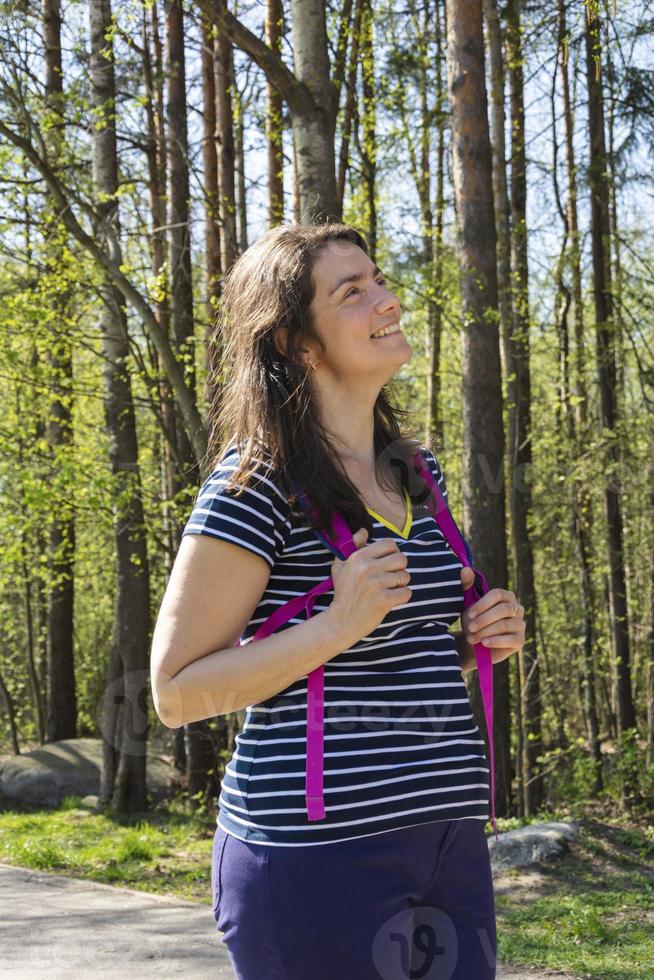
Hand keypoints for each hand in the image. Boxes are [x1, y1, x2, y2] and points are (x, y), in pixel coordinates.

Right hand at [328, 527, 411, 647]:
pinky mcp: (384, 601)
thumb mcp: (340, 566)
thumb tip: (363, 530)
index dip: (393, 552)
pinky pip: (406, 592)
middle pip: (401, 559)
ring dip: (401, 584)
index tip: (388, 562)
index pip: (389, 544)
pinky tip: (392, 599)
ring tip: (390, 589)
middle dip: (399, 568)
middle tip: (391, 577)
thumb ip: (352, 545)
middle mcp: (367, 568)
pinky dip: (402, 596)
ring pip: (405, 576)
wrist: (341, 621)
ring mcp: (376, 585)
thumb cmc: (343, 592)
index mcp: (358, 557)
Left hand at [459, 567, 524, 664]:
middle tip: (470, 628)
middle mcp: (517, 608)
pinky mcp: (520, 640)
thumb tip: (465, 569)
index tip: (469, 614)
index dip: (483, 604)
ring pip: (504, 625)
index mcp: (506, 596)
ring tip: (472, 638)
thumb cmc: (472, 621)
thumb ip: (466, 585)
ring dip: (485, 632)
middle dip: (483, 620)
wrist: (474, 645)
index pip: (498, 594)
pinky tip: (484, 643)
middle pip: (503, 610)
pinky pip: (510, 640)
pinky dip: (495, 641)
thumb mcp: (467, 604)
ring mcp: (520, 624)